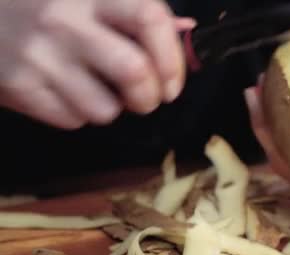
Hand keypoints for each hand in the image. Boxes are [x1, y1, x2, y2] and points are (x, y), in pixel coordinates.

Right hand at [0, 0, 195, 129]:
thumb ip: (134, 11)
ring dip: (111, 109)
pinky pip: (72, 120)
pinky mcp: (17, 85)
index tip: (173, 83)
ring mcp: (39, 54)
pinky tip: (66, 92)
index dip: (172, 58)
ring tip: (97, 91)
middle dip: (150, 97)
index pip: (150, 19)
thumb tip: (184, 34)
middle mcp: (65, 20)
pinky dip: (78, 114)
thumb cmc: (42, 2)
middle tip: (146, 100)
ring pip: (104, 109)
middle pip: (134, 71)